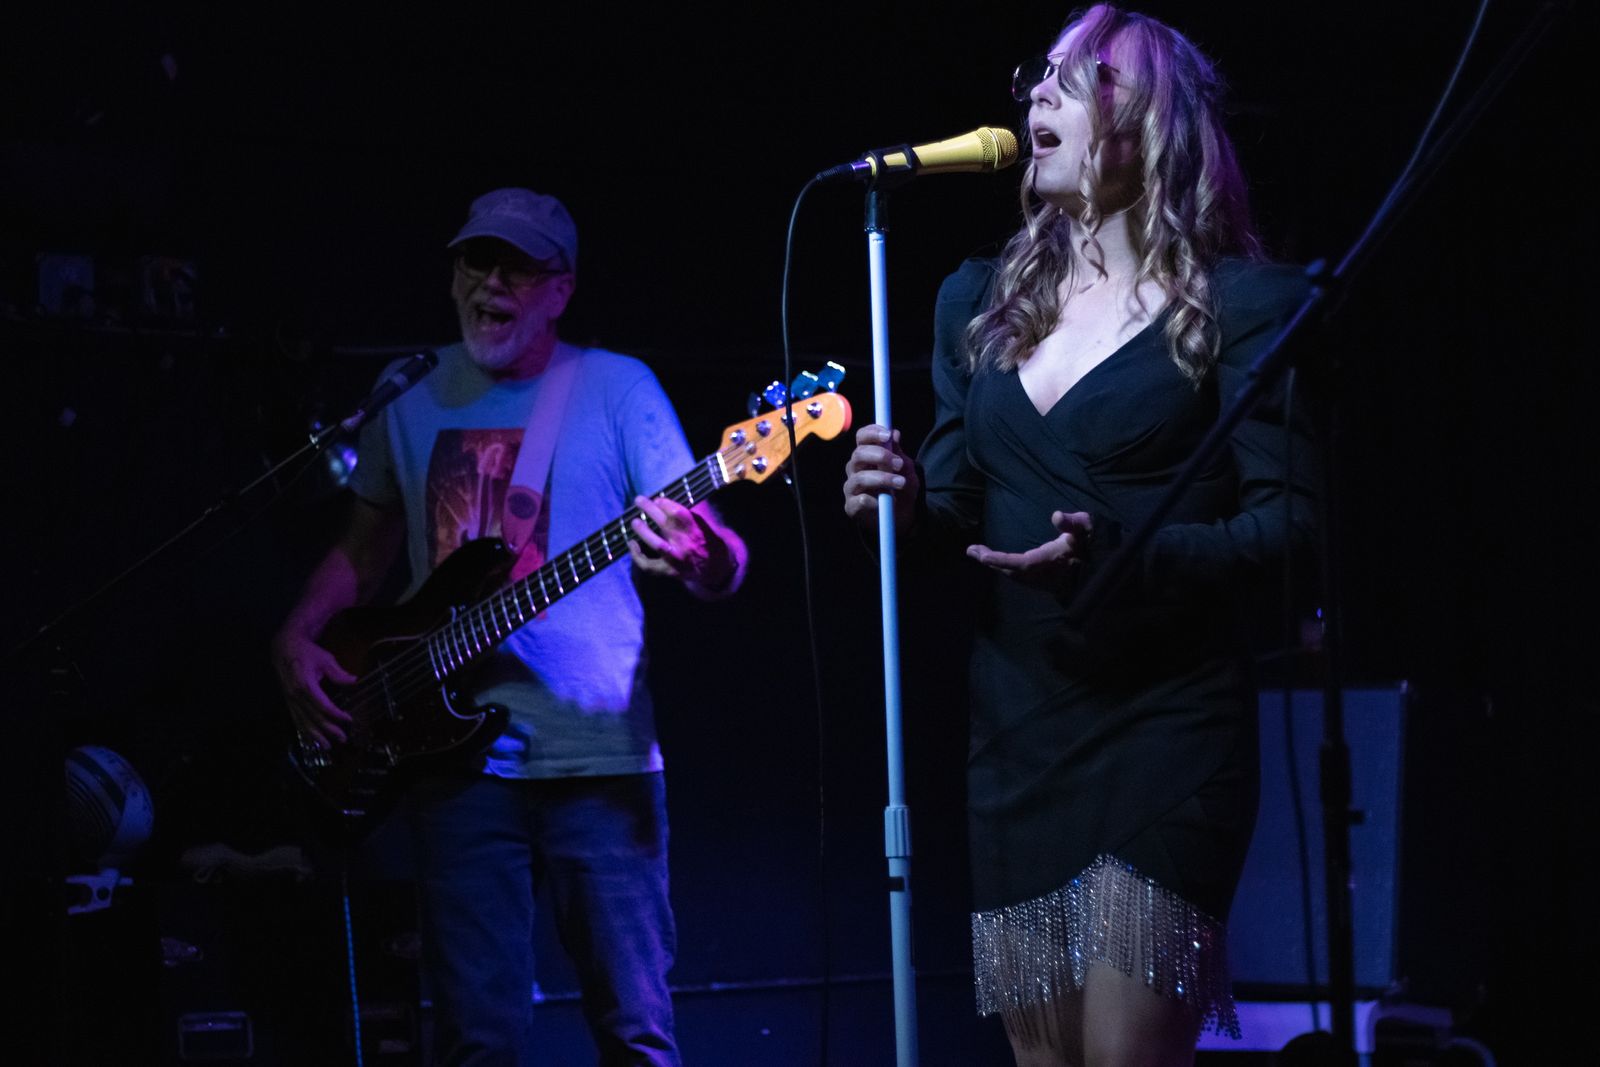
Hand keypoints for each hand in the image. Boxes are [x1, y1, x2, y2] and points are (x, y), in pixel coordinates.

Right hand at [271, 629, 355, 747]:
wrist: (284, 648)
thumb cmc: (306, 653)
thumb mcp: (325, 659)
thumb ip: (338, 672)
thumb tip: (353, 680)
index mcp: (305, 685)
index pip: (323, 706)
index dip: (336, 715)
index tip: (348, 719)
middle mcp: (295, 695)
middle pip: (314, 717)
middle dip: (329, 729)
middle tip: (343, 738)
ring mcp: (290, 700)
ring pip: (303, 722)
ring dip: (316, 736)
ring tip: (328, 746)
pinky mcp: (288, 702)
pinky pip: (296, 720)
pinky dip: (305, 731)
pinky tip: (312, 740)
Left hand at [628, 495, 736, 591]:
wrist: (717, 570)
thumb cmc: (710, 542)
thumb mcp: (707, 525)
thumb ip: (692, 513)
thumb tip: (676, 496)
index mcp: (697, 530)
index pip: (678, 514)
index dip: (665, 504)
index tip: (658, 499)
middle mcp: (686, 544)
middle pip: (665, 524)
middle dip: (649, 509)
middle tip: (638, 500)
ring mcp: (676, 559)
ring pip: (656, 544)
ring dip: (643, 531)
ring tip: (634, 521)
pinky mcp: (668, 571)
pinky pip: (649, 565)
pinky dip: (637, 555)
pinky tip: (632, 543)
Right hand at [843, 424, 917, 528]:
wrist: (903, 516)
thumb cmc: (901, 489)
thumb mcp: (905, 469)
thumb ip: (898, 453)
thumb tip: (894, 433)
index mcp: (866, 455)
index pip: (861, 438)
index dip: (871, 433)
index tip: (887, 435)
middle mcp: (855, 469)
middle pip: (858, 455)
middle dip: (880, 456)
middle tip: (899, 464)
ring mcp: (852, 488)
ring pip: (860, 478)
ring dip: (883, 479)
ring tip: (900, 483)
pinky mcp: (852, 507)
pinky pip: (860, 501)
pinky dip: (875, 501)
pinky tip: (884, 503)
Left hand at [966, 511, 1093, 590]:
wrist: (1103, 569)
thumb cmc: (1092, 544)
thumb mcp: (1087, 528)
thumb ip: (1074, 522)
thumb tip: (1057, 515)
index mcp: (1050, 560)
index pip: (1022, 563)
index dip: (1001, 560)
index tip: (983, 556)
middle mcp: (1044, 574)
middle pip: (1012, 570)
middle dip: (991, 561)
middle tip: (972, 550)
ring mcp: (1043, 580)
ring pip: (1015, 575)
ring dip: (996, 565)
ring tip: (978, 553)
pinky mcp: (1043, 582)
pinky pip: (1019, 576)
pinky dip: (1005, 568)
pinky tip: (996, 561)